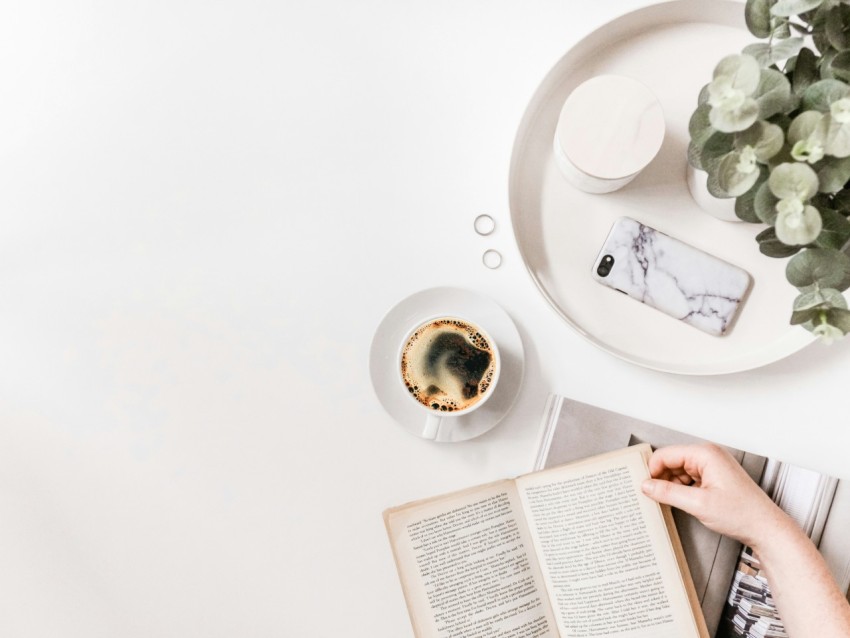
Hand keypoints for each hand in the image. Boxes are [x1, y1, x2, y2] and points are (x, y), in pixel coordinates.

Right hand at [641, 443, 786, 547]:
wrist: (766, 529)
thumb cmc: (742, 514)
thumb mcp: (698, 504)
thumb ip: (668, 492)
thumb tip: (646, 485)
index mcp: (705, 454)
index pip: (665, 454)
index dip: (652, 471)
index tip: (645, 487)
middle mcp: (708, 455)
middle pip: (671, 461)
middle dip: (662, 479)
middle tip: (656, 497)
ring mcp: (712, 466)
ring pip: (679, 471)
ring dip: (673, 486)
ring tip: (675, 503)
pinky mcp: (714, 478)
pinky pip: (689, 479)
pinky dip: (682, 490)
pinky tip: (685, 503)